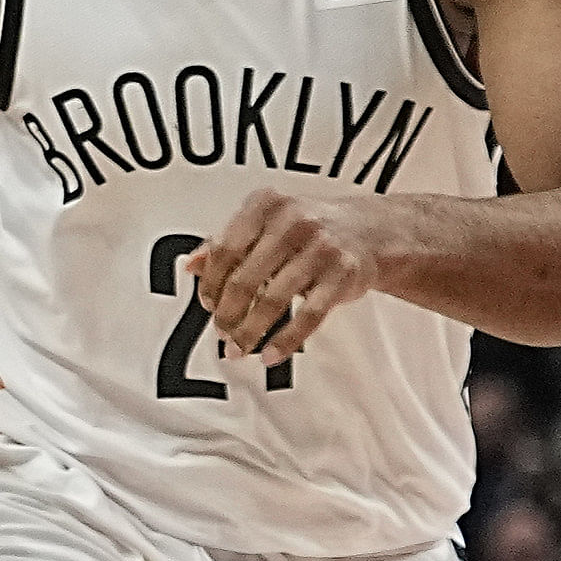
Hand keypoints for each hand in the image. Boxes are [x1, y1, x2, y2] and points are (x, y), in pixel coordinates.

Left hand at [187, 184, 390, 360]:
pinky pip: (308, 316)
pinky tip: (270, 354)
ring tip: (238, 347)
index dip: (211, 283)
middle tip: (221, 332)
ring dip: (250, 331)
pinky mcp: (343, 274)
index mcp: (266, 205)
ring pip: (273, 300)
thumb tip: (190, 265)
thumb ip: (226, 243)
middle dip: (227, 313)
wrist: (370, 231)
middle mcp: (293, 222)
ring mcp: (321, 247)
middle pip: (245, 279)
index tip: (207, 304)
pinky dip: (285, 341)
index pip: (224, 250)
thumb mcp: (265, 224)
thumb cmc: (307, 230)